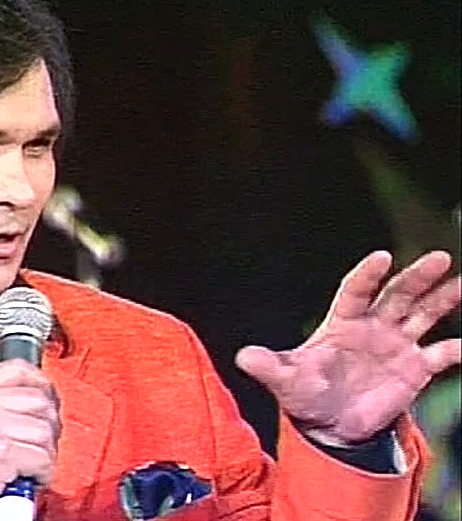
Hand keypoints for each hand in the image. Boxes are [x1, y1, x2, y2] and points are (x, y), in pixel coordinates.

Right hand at [0, 359, 60, 520]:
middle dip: (49, 425)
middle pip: (39, 399)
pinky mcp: (3, 452)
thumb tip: (30, 401)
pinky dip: (42, 472)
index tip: (48, 399)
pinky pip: (42, 457)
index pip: (18, 369)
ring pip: (44, 430)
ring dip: (46, 453)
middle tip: (41, 442)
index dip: (41, 383)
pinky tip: (28, 477)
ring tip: (31, 464)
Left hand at [235, 250, 460, 444]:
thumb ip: (268, 367)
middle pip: (397, 295)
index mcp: (342, 322)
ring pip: (424, 314)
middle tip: (440, 258)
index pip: (356, 291)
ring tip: (461, 282)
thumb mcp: (285, 380)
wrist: (330, 425)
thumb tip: (243, 357)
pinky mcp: (415, 369)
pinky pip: (442, 355)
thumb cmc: (305, 394)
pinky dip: (457, 349)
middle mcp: (373, 327)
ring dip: (444, 299)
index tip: (382, 258)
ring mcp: (396, 345)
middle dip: (417, 277)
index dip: (367, 275)